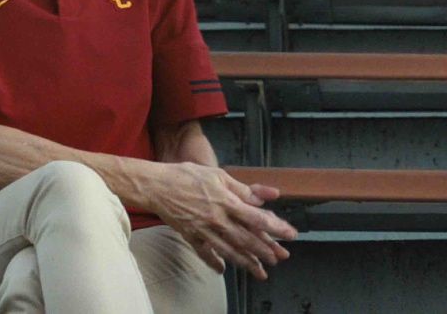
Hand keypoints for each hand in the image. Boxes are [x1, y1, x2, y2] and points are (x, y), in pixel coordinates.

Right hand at [147, 162, 297, 278]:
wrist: (156, 186)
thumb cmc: (188, 176)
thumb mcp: (219, 175)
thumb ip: (244, 188)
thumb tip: (267, 196)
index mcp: (226, 202)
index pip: (257, 218)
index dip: (275, 227)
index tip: (290, 234)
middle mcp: (217, 220)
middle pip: (246, 239)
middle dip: (265, 250)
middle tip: (280, 258)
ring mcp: (203, 231)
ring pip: (229, 250)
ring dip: (247, 261)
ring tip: (260, 271)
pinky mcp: (190, 236)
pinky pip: (204, 253)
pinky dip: (214, 262)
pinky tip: (223, 270)